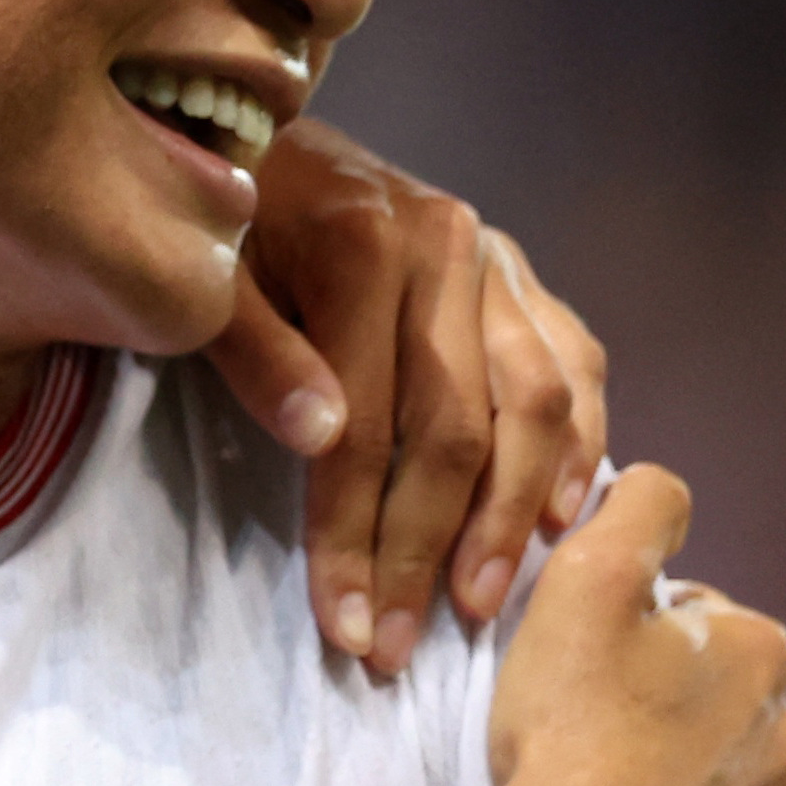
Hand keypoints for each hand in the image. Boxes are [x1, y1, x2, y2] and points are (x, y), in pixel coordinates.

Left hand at [214, 122, 609, 677]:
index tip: (349, 627)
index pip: (370, 428)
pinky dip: (579, 444)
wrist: (258, 139)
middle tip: (402, 645)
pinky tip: (560, 517)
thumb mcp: (205, 279)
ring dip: (513, 516)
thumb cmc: (221, 224)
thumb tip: (324, 440)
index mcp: (367, 244)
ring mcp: (499, 259)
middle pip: (460, 429)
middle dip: (428, 550)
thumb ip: (255, 354)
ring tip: (481, 602)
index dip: (357, 537)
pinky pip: (576, 364)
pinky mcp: (523, 274)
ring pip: (539, 404)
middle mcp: (452, 246)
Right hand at [485, 466, 785, 785]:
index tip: (595, 687)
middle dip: (690, 730)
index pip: (706, 632)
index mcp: (761, 652)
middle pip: (740, 719)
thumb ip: (639, 509)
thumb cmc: (569, 728)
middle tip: (609, 757)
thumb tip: (664, 484)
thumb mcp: (585, 580)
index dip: (645, 653)